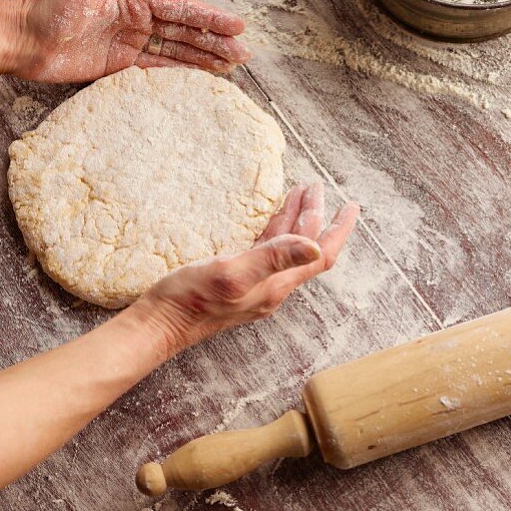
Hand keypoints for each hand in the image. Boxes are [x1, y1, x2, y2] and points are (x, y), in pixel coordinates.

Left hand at [14, 0, 249, 82]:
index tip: (235, 26)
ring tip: (232, 66)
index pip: (181, 9)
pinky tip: (203, 75)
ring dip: (205, 57)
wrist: (24, 40)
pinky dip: (183, 71)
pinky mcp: (122, 65)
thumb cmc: (50, 6)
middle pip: (186, 32)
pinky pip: (160, 67)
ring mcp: (132, 42)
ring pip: (178, 50)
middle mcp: (138, 19)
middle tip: (244, 53)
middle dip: (216, 42)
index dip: (209, 18)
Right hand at [130, 183, 358, 356]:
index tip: (351, 205)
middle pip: (305, 248)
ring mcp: (256, 287)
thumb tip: (316, 246)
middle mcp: (272, 288)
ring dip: (295, 220)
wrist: (159, 324)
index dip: (338, 229)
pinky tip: (272, 220)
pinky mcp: (239, 284)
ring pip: (286, 249)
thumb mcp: (232, 272)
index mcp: (276, 285)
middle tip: (315, 186)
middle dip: (314, 215)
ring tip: (300, 193)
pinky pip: (267, 253)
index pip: (321, 255)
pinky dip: (276, 231)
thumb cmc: (190, 300)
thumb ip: (273, 257)